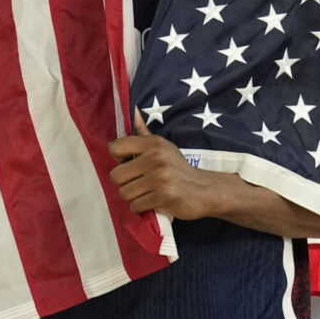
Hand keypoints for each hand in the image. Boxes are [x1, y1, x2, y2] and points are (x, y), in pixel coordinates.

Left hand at [107, 111, 223, 219]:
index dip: (119, 160)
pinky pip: (136, 206)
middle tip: (140, 183)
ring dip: (134, 197)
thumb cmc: (178, 169)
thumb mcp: (164, 148)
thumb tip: (134, 111)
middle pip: (116, 175)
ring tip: (148, 193)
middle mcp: (156, 158)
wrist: (205, 190)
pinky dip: (142, 207)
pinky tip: (154, 201)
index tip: (131, 164)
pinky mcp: (164, 196)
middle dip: (125, 183)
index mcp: (153, 144)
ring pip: (125, 193)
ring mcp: (160, 177)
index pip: (115, 147)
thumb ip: (144, 134)